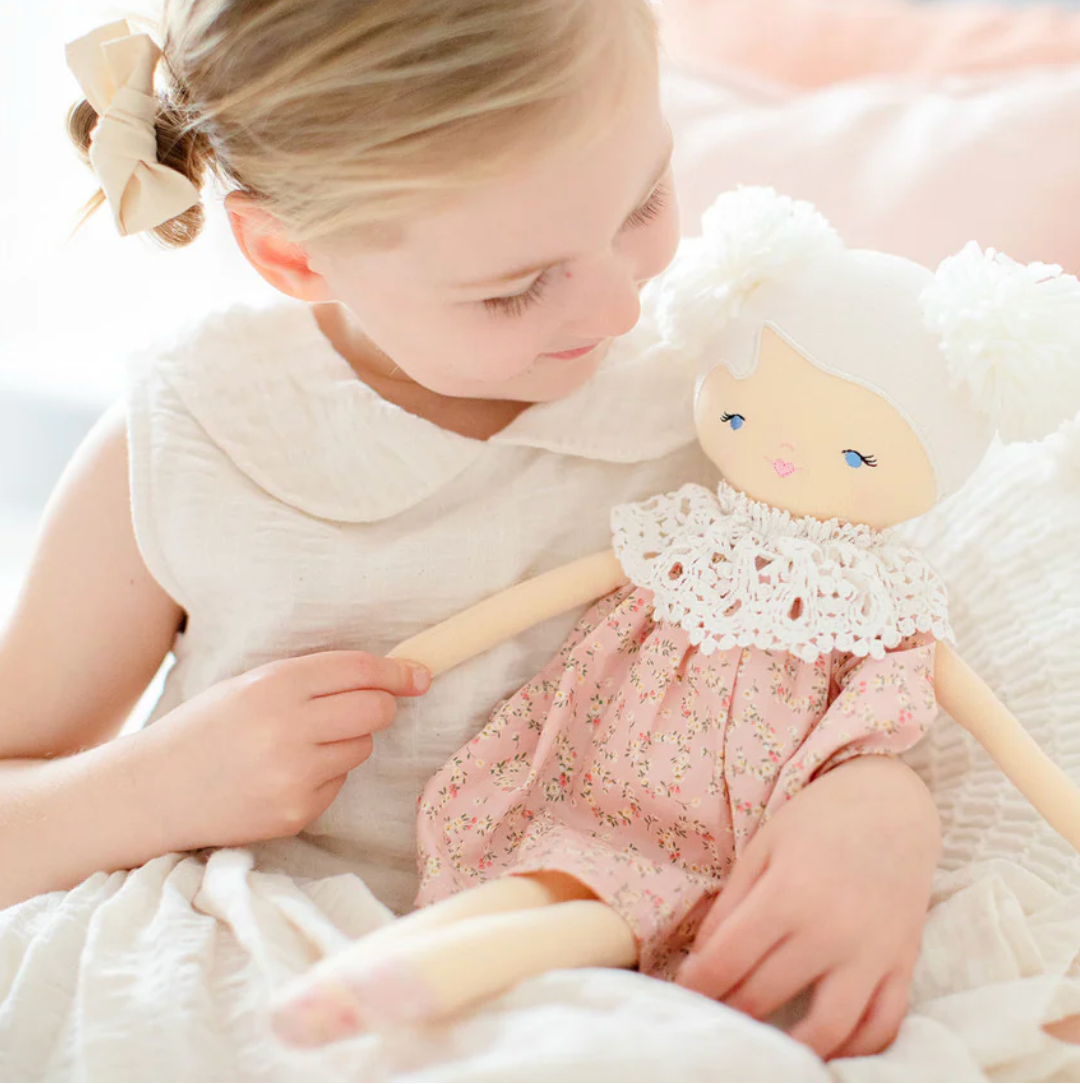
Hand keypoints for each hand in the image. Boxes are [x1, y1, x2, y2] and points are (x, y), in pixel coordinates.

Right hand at [133, 651, 429, 851]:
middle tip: (359, 709)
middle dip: (378, 706)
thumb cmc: (207, 728)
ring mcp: (293, 775)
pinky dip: (324, 775)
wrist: (154, 791)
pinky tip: (283, 775)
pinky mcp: (296, 812)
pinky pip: (339, 782)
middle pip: (375, 710)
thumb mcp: (251, 685)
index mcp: (275, 685)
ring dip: (346, 742)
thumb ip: (312, 679)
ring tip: (299, 745)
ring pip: (362, 748)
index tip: (420, 675)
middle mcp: (288, 728)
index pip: (360, 671)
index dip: (398, 672)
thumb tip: (385, 679)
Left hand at [676, 756, 939, 1059]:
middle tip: (709, 1014)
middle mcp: (830, 932)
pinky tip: (823, 1048)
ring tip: (761, 1046)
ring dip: (787, 1049)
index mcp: (786, 895)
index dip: (696, 984)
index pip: (726, 962)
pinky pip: (881, 1028)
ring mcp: (871, 955)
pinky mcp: (902, 966)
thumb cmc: (816, 821)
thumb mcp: (762, 850)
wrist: (890, 804)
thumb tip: (702, 962)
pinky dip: (853, 1049)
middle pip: (763, 997)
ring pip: (825, 1031)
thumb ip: (730, 907)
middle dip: (726, 1011)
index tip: (682, 991)